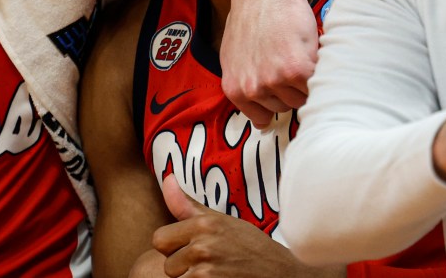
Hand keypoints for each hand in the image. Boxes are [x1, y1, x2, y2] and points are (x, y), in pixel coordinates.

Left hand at [154, 176, 344, 277]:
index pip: (159, 239)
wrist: (285, 276)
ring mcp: (207, 273)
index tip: (190, 250)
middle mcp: (203, 247)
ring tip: (216, 275)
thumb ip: (188, 205)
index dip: (172, 247)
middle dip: (182, 268)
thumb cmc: (252, 247)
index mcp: (203, 225)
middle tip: (209, 265)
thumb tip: (167, 177)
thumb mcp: (222, 221)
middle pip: (168, 265)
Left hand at [221, 0, 316, 127]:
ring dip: (306, 79)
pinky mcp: (298, 70)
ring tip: (294, 51)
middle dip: (290, 87)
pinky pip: (317, 84)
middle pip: (286, 107)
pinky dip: (319, 69)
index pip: (262, 118)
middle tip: (285, 57)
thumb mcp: (234, 56)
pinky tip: (307, 49)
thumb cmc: (251, 19)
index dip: (275, 100)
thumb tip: (260, 121)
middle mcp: (252, 88)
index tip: (279, 86)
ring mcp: (274, 80)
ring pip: (303, 97)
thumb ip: (244, 86)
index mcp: (234, 89)